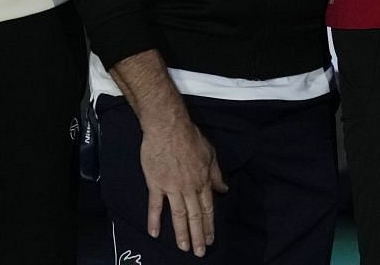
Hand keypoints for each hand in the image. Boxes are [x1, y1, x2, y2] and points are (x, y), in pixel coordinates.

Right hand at [141, 114, 227, 256]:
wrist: (168, 128)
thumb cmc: (190, 138)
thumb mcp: (210, 154)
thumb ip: (216, 174)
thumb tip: (224, 189)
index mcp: (203, 180)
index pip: (208, 208)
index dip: (209, 225)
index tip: (210, 238)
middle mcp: (189, 188)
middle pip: (195, 216)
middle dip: (198, 236)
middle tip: (199, 252)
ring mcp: (172, 187)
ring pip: (179, 215)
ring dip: (182, 233)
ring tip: (184, 248)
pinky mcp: (156, 184)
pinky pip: (156, 206)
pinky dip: (155, 220)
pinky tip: (155, 233)